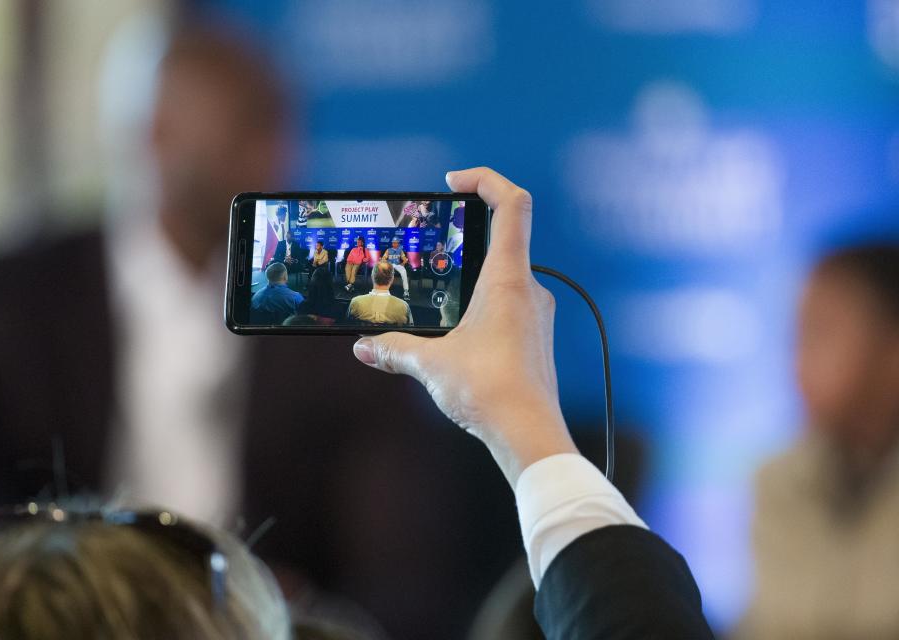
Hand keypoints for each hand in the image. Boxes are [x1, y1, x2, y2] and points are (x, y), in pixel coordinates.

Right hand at [352, 167, 576, 485]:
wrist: (529, 435)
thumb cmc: (489, 391)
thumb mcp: (431, 364)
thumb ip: (394, 349)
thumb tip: (364, 347)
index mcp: (508, 279)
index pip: (512, 205)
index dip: (486, 180)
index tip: (454, 183)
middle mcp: (529, 290)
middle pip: (506, 238)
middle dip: (466, 236)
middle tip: (431, 243)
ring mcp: (536, 316)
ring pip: (505, 277)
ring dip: (472, 277)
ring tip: (436, 294)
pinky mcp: (535, 340)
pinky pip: (508, 306)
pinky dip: (481, 306)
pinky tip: (456, 332)